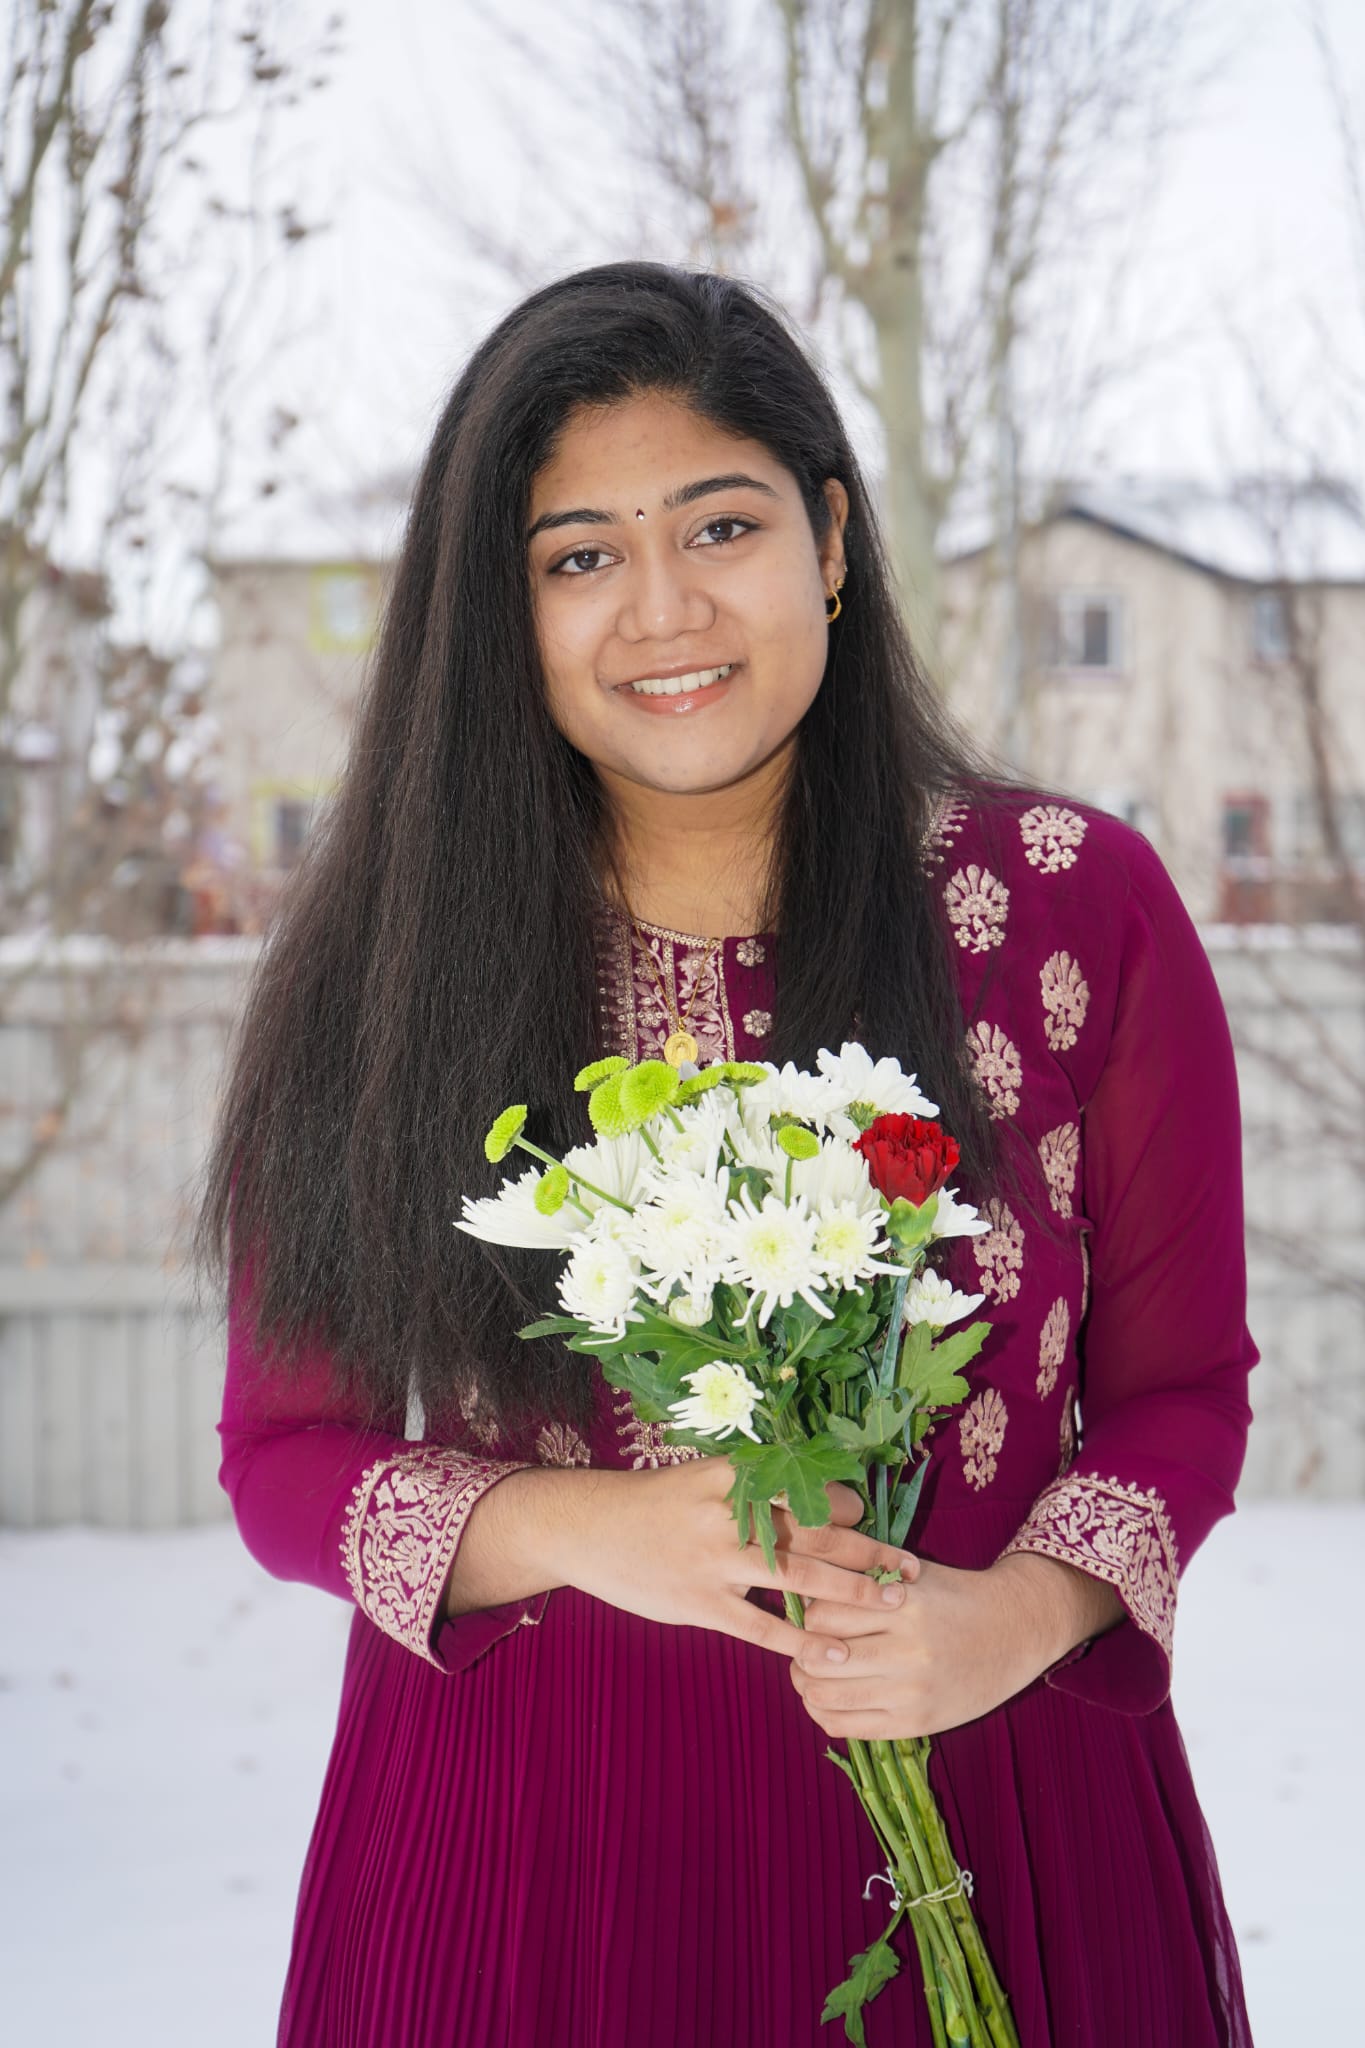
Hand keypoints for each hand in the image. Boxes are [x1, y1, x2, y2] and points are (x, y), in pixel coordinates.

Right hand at [456, 1457, 916, 1659]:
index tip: (874, 1521)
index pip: (807, 1489)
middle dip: (869, 1551)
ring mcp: (715, 1561)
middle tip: (909, 1567)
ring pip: (800, 1578)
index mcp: (734, 1478)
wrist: (585, 1527)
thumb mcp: (699, 1479)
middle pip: (816, 1533)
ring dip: (852, 1593)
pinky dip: (803, 1642)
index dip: (847, 1507)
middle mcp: (730, 1516)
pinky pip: (762, 1628)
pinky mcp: (699, 1603)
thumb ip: (748, 1490)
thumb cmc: (648, 1504)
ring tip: (893, 1607)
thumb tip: (807, 1499)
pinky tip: (835, 1654)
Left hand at [788, 1551, 1121, 1738]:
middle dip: (800, 1652)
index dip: (808, 1613)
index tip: (809, 1613)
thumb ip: (863, 1580)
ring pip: (826, 1696)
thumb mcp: (913, 1575)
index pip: (823, 1614)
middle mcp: (908, 1651)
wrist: (1015, 1631)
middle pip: (819, 1657)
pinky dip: (825, 1715)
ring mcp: (912, 1692)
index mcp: (904, 1606)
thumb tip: (803, 1592)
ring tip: (809, 1674)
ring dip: (806, 1685)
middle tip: (801, 1647)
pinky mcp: (916, 1723)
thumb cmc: (955, 1596)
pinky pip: (849, 1727)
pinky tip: (828, 1699)